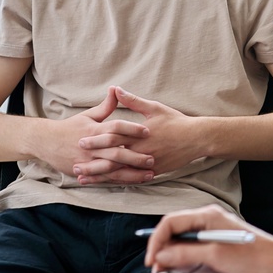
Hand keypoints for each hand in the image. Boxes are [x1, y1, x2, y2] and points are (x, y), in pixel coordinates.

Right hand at [34, 86, 154, 182]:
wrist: (46, 142)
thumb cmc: (70, 127)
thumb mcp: (88, 115)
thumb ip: (105, 106)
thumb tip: (117, 89)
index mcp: (95, 130)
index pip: (116, 128)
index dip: (132, 129)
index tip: (148, 131)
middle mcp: (92, 147)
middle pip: (117, 152)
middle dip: (136, 157)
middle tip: (153, 158)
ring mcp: (89, 161)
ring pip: (113, 169)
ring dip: (132, 173)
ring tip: (149, 174)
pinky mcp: (86, 172)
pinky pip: (105, 178)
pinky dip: (119, 181)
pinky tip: (133, 181)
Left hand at [73, 87, 205, 183]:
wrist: (197, 138)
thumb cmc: (176, 121)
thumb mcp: (154, 108)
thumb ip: (133, 101)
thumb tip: (116, 89)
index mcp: (138, 134)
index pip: (112, 137)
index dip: (95, 139)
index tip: (80, 140)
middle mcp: (140, 151)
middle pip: (111, 159)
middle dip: (92, 163)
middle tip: (75, 165)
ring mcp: (146, 164)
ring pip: (119, 173)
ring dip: (100, 176)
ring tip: (83, 178)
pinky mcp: (153, 173)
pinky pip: (131, 179)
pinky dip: (116, 181)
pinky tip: (105, 184)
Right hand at [143, 204, 272, 272]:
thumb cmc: (254, 256)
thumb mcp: (215, 256)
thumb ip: (185, 253)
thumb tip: (163, 254)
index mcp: (208, 215)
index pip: (170, 222)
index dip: (157, 240)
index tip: (152, 259)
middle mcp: (209, 220)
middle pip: (174, 231)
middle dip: (163, 250)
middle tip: (158, 269)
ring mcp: (213, 231)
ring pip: (182, 240)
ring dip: (173, 256)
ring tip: (168, 271)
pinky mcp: (217, 243)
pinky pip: (193, 247)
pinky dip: (184, 258)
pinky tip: (183, 269)